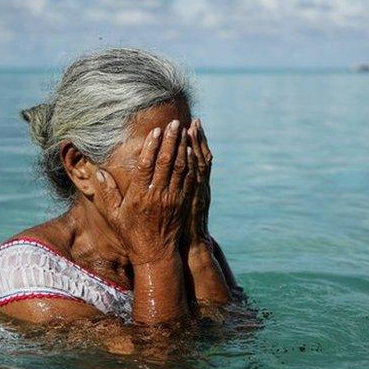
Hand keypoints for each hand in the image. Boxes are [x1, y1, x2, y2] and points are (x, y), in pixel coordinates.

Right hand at [95, 119, 195, 264]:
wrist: (155, 254)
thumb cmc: (131, 234)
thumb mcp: (114, 216)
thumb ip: (106, 193)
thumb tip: (97, 173)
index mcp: (139, 197)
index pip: (146, 166)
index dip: (151, 147)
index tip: (155, 131)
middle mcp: (157, 196)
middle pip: (166, 163)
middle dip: (171, 141)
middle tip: (175, 123)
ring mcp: (172, 199)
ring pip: (180, 169)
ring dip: (183, 148)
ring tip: (185, 131)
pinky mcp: (183, 203)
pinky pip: (189, 179)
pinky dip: (191, 163)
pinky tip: (192, 150)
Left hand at [185, 118, 212, 247]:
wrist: (184, 247)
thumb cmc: (175, 227)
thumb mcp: (180, 204)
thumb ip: (179, 186)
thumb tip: (171, 171)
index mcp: (191, 185)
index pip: (194, 159)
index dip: (195, 143)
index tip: (192, 125)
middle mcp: (195, 186)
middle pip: (197, 158)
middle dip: (196, 139)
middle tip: (195, 121)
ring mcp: (194, 193)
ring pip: (197, 166)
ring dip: (196, 146)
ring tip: (193, 128)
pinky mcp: (191, 201)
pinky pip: (194, 180)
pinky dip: (195, 165)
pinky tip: (192, 151)